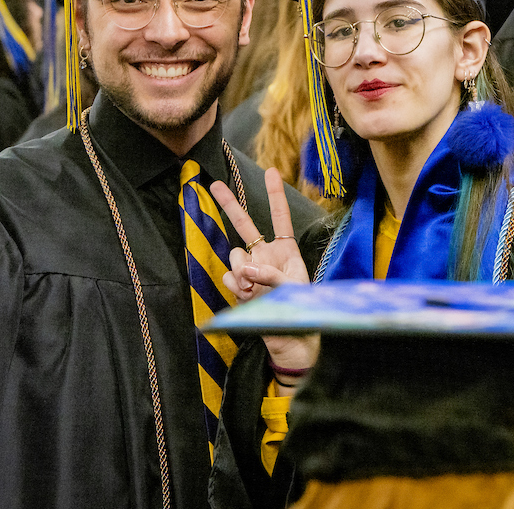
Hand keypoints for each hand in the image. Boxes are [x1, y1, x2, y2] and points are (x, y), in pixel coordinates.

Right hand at [210, 167, 317, 374]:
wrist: (290, 342)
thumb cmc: (301, 311)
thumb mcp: (293, 288)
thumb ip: (270, 275)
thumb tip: (246, 269)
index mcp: (286, 251)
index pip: (280, 217)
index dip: (275, 194)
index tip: (271, 171)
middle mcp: (266, 256)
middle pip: (245, 225)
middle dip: (229, 204)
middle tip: (213, 184)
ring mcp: (250, 270)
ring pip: (234, 255)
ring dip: (242, 269)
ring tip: (256, 289)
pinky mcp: (240, 286)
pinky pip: (229, 276)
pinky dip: (236, 285)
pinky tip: (247, 295)